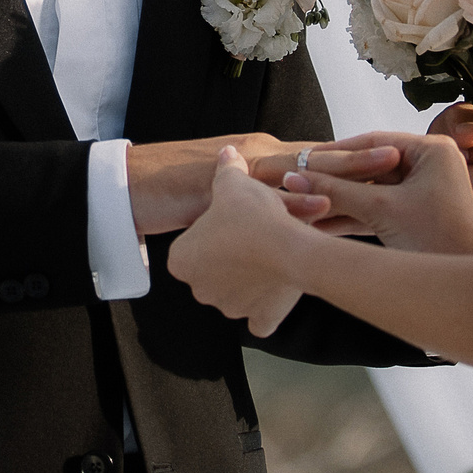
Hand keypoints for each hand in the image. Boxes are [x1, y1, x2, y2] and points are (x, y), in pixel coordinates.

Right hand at [128, 133, 400, 234]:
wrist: (133, 188)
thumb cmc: (179, 191)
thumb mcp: (230, 192)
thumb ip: (260, 193)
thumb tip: (293, 202)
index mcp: (266, 157)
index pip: (319, 156)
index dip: (355, 156)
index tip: (394, 154)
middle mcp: (260, 160)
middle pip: (319, 161)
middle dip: (362, 162)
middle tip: (400, 157)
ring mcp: (245, 180)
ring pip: (301, 180)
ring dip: (343, 182)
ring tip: (380, 184)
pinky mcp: (228, 201)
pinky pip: (267, 211)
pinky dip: (295, 213)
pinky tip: (322, 217)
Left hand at [166, 148, 311, 334]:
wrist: (290, 248)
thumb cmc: (255, 217)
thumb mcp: (234, 183)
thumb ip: (225, 169)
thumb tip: (226, 153)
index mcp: (182, 259)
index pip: (191, 244)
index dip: (211, 231)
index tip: (228, 222)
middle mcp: (200, 288)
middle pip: (212, 270)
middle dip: (229, 256)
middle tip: (250, 235)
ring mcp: (230, 306)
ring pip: (236, 292)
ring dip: (249, 277)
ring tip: (269, 252)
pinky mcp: (259, 319)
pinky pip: (259, 317)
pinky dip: (266, 306)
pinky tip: (275, 286)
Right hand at [281, 131, 472, 253]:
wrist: (467, 287)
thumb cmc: (437, 241)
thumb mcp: (382, 211)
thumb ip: (337, 191)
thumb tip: (293, 178)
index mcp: (432, 150)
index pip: (373, 143)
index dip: (334, 152)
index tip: (301, 159)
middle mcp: (431, 163)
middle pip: (370, 166)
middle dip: (333, 179)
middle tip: (296, 180)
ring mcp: (424, 188)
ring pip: (371, 189)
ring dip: (340, 200)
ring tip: (301, 204)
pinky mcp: (416, 212)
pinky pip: (379, 207)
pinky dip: (354, 215)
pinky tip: (321, 223)